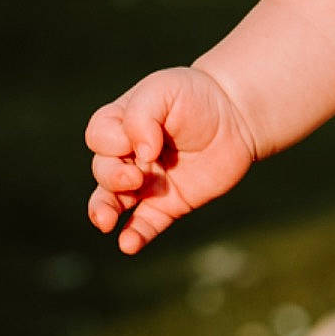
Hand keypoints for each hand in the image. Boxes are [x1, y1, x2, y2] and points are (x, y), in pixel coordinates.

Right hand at [85, 66, 257, 250]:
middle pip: (102, 171)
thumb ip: (142, 115)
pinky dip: (134, 236)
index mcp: (119, 125)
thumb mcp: (164, 90)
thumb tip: (142, 155)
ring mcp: (145, 183)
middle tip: (136, 177)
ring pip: (113, 202)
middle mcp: (127, 156)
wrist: (236, 116)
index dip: (113, 141)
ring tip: (105, 222)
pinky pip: (145, 225)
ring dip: (105, 212)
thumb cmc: (196, 96)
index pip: (98, 137)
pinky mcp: (168, 204)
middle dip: (112, 177)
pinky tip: (128, 245)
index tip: (144, 140)